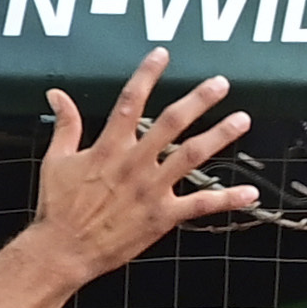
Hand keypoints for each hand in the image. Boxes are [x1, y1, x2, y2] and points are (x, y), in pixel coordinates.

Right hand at [31, 52, 254, 279]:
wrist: (62, 252)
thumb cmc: (57, 208)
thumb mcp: (56, 162)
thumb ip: (65, 125)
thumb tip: (57, 94)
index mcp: (107, 149)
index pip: (130, 103)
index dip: (146, 76)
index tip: (162, 55)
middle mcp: (134, 164)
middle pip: (171, 124)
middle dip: (198, 100)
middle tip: (220, 83)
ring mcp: (151, 190)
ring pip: (192, 157)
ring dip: (219, 136)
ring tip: (241, 119)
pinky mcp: (162, 216)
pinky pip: (201, 205)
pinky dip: (227, 199)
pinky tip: (251, 193)